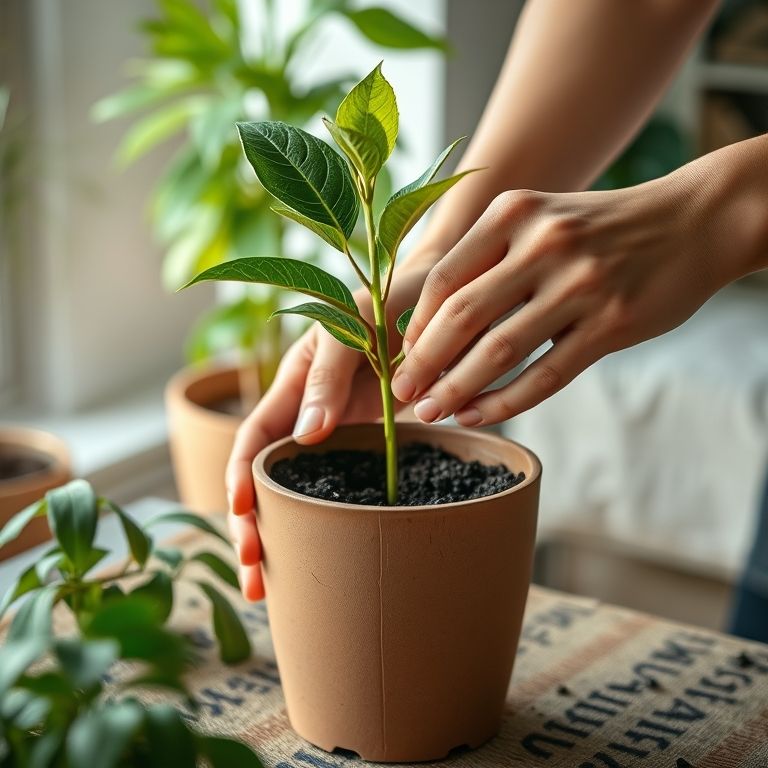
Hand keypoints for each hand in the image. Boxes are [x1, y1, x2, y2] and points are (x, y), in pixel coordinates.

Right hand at [227, 263, 429, 600]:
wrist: (439, 305)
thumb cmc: (390, 303)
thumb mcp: (351, 326)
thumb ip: (327, 373)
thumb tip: (306, 435)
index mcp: (292, 386)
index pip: (254, 440)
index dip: (241, 476)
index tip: (240, 512)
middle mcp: (308, 417)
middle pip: (267, 482)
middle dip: (253, 528)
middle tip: (254, 578)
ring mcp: (337, 436)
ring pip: (299, 494)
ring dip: (283, 539)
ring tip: (273, 591)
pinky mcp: (369, 447)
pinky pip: (342, 491)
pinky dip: (326, 526)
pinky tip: (321, 560)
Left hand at [391, 172, 734, 426]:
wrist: (692, 220)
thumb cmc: (599, 229)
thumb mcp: (539, 219)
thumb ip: (488, 259)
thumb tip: (430, 324)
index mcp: (514, 212)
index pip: (444, 278)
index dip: (416, 325)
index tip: (401, 357)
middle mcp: (543, 243)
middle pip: (462, 316)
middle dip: (423, 363)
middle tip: (402, 395)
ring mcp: (580, 284)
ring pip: (498, 350)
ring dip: (456, 389)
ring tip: (431, 412)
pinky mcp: (612, 323)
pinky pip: (545, 375)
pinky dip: (504, 402)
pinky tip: (478, 416)